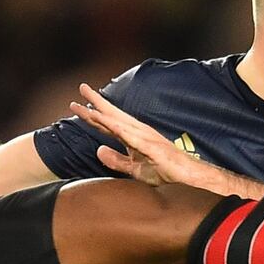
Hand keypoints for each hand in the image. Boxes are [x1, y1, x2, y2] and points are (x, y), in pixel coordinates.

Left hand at [70, 83, 209, 187]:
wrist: (187, 177)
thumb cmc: (164, 171)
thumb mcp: (134, 169)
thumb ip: (116, 160)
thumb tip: (98, 150)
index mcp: (132, 137)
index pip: (108, 123)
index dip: (92, 115)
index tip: (76, 105)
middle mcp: (137, 132)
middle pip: (112, 115)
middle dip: (95, 101)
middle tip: (81, 87)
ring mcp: (144, 137)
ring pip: (118, 121)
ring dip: (102, 111)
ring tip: (87, 101)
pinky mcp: (149, 146)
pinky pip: (129, 135)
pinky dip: (116, 126)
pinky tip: (105, 120)